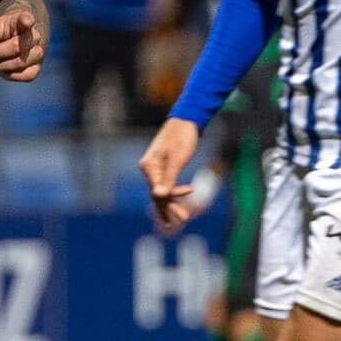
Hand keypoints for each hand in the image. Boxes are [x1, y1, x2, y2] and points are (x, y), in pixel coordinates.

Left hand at [0, 7, 43, 81]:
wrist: (4, 45)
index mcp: (22, 20)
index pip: (26, 19)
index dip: (26, 21)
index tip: (26, 22)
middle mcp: (34, 35)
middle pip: (17, 46)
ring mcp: (38, 52)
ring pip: (22, 62)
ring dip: (4, 65)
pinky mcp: (36, 68)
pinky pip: (28, 76)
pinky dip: (13, 75)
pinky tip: (4, 70)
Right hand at [139, 118, 201, 233]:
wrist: (186, 120)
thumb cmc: (182, 137)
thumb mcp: (177, 158)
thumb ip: (168, 178)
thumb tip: (158, 196)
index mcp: (149, 166)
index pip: (158, 188)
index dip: (174, 194)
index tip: (191, 190)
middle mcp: (149, 169)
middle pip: (158, 194)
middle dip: (170, 208)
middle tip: (184, 220)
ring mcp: (155, 169)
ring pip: (162, 192)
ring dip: (171, 205)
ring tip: (182, 219)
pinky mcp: (163, 168)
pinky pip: (165, 186)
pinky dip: (173, 195)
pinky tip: (178, 205)